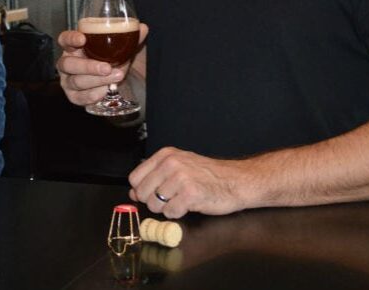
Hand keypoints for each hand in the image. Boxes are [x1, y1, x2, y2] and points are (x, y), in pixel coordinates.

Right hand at [55, 24, 146, 106]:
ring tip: (116, 78)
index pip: (65, 39)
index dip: (70, 39)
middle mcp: (69, 63)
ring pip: (75, 81)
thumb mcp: (126, 50)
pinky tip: (105, 91)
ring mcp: (69, 81)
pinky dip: (92, 95)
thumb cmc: (119, 63)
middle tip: (107, 67)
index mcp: (77, 47)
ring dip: (96, 80)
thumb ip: (131, 39)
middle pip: (67, 64)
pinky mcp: (74, 97)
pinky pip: (79, 97)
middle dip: (87, 66)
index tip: (83, 39)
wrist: (127, 87)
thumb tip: (143, 28)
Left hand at [128, 146, 250, 218]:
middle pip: (142, 193)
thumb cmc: (208, 176)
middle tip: (171, 199)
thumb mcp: (179, 167)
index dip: (141, 190)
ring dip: (166, 208)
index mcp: (165, 155)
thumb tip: (133, 192)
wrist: (235, 181)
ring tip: (181, 200)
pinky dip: (178, 213)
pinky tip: (189, 205)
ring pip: (155, 204)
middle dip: (154, 201)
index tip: (153, 193)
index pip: (135, 178)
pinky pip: (170, 212)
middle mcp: (171, 163)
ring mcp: (181, 178)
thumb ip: (154, 177)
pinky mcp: (190, 194)